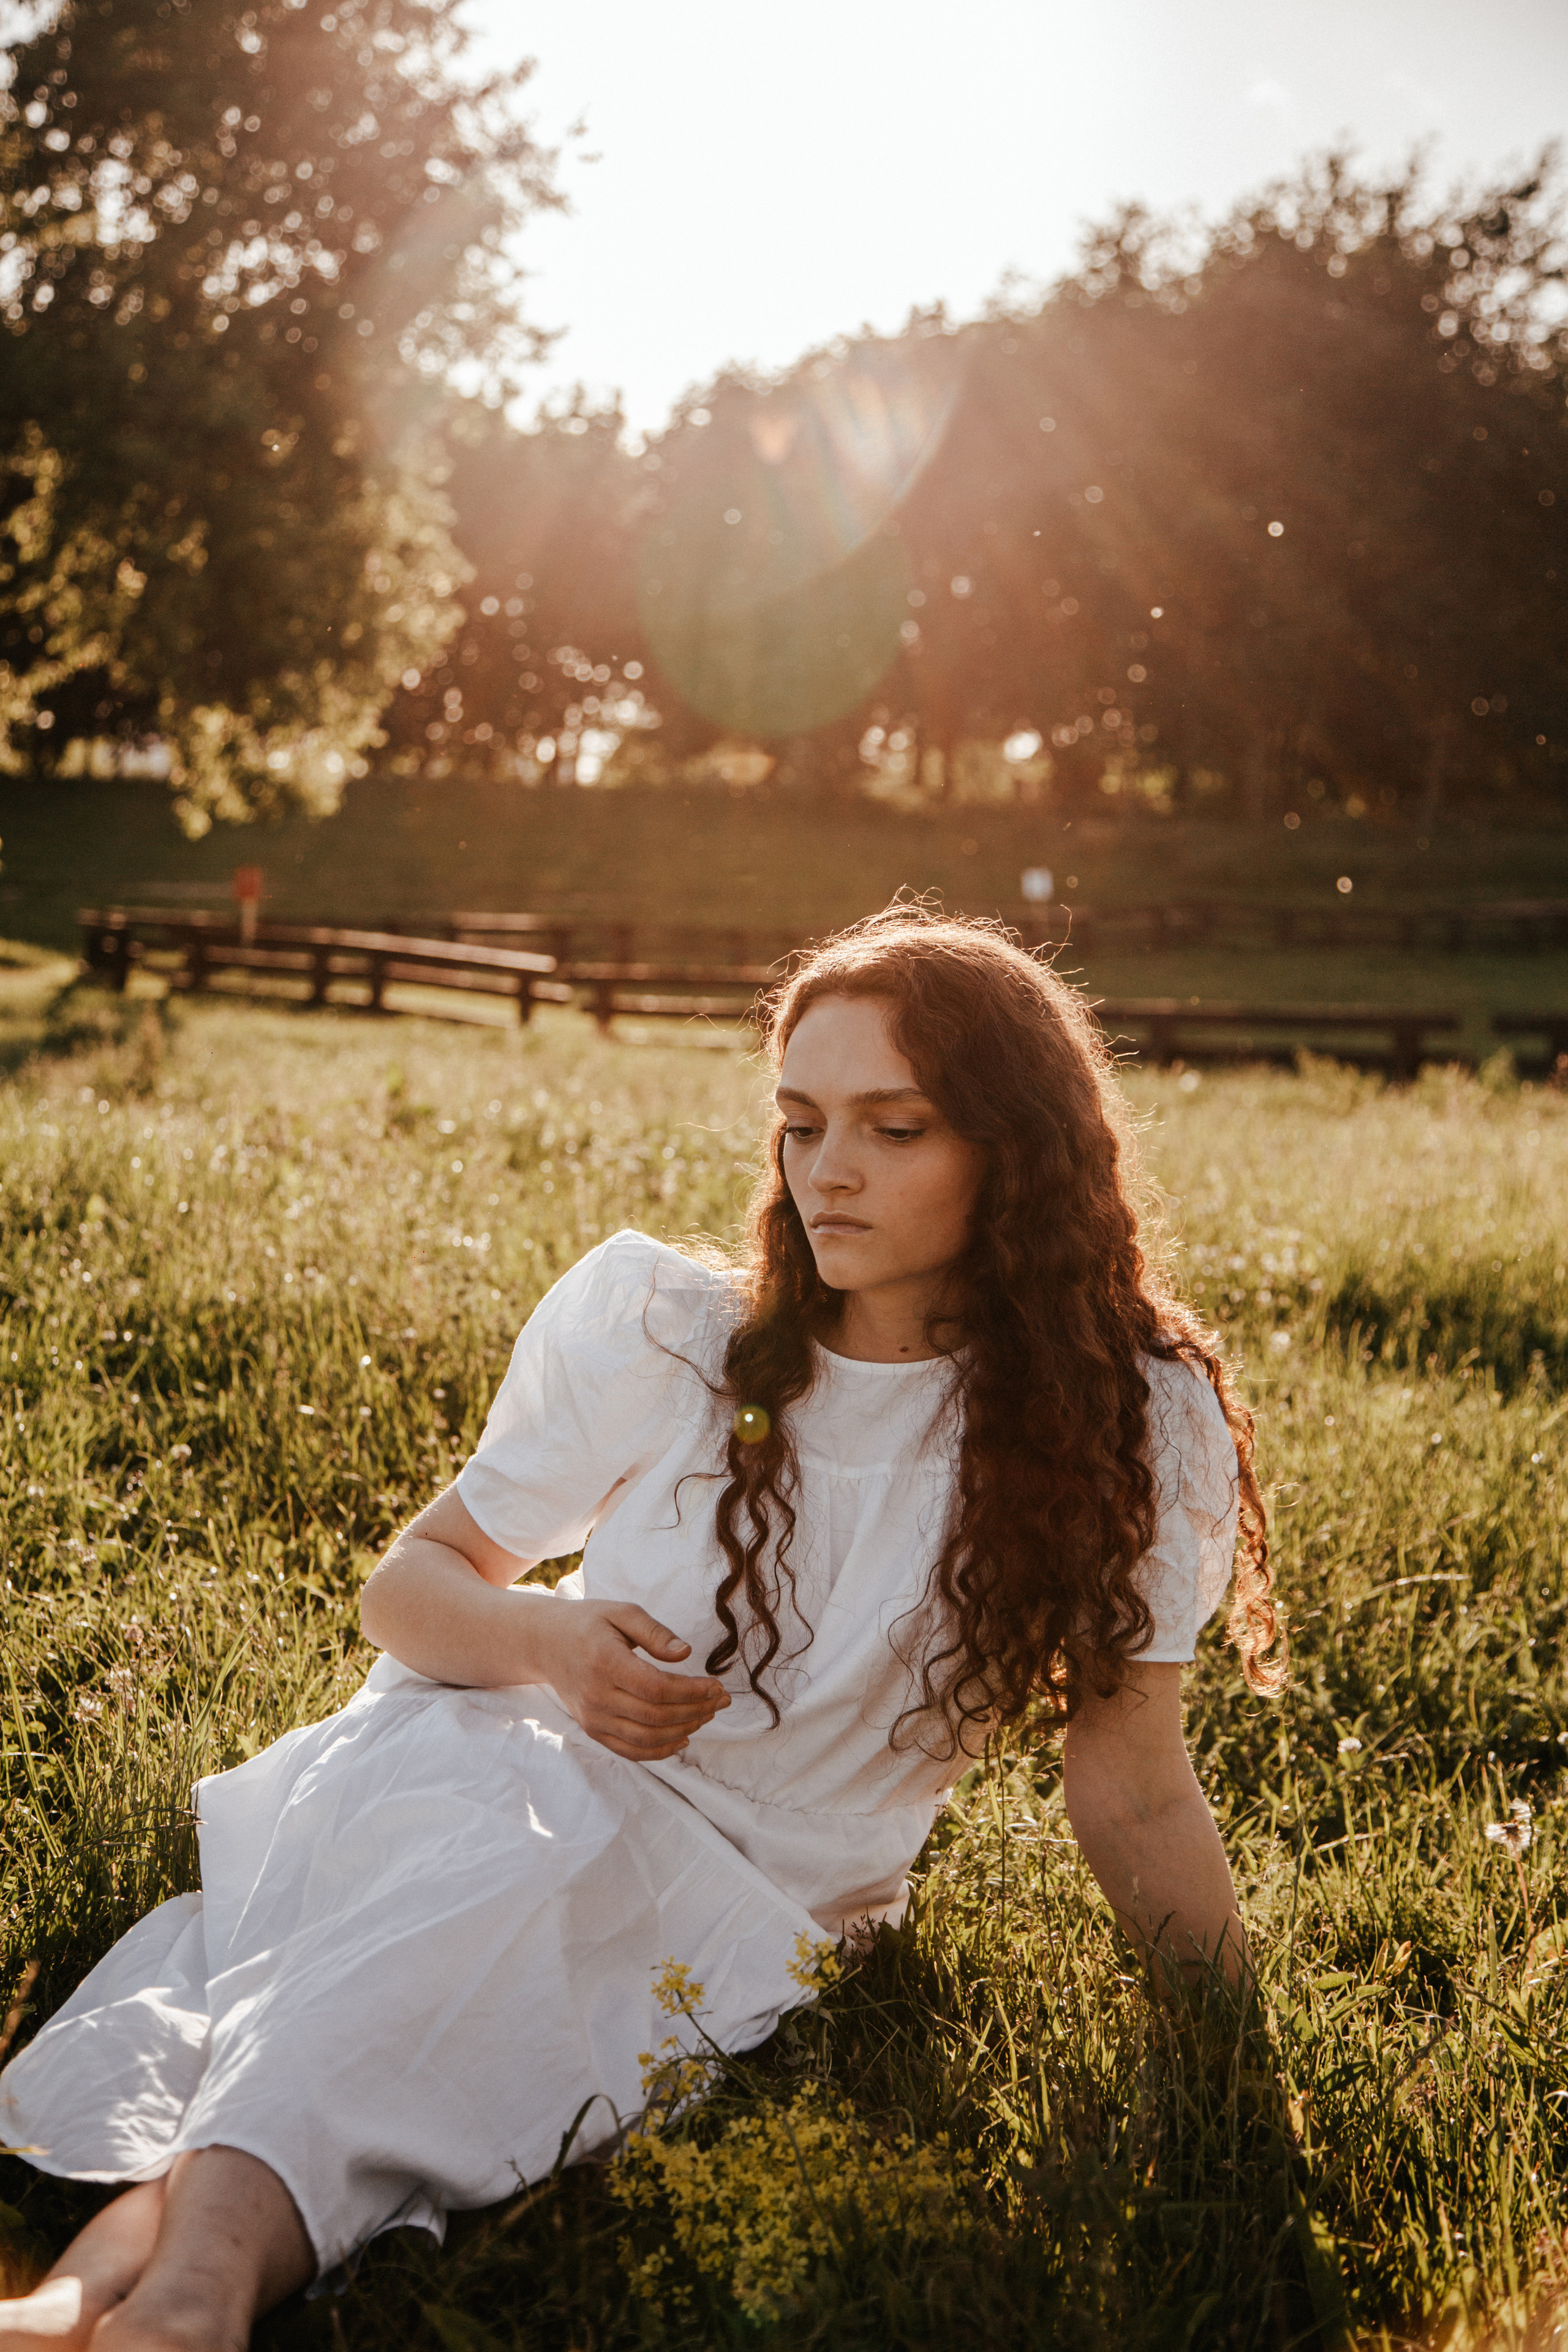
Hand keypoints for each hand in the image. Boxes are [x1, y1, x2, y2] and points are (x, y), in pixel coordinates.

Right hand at [534, 1597, 730, 1760]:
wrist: (546, 1644)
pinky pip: (630, 1750)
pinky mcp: (592, 1730)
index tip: (717, 1686)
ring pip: (647, 1737)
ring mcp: (592, 1718)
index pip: (657, 1689)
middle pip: (656, 1715)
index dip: (692, 1692)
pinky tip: (683, 1737)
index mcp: (605, 1663)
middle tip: (721, 1700)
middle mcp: (596, 1696)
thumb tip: (686, 1653)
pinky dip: (659, 1751)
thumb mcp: (622, 1612)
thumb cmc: (589, 1623)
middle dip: (696, 1710)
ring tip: (707, 1715)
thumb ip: (655, 1632)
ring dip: (684, 1729)